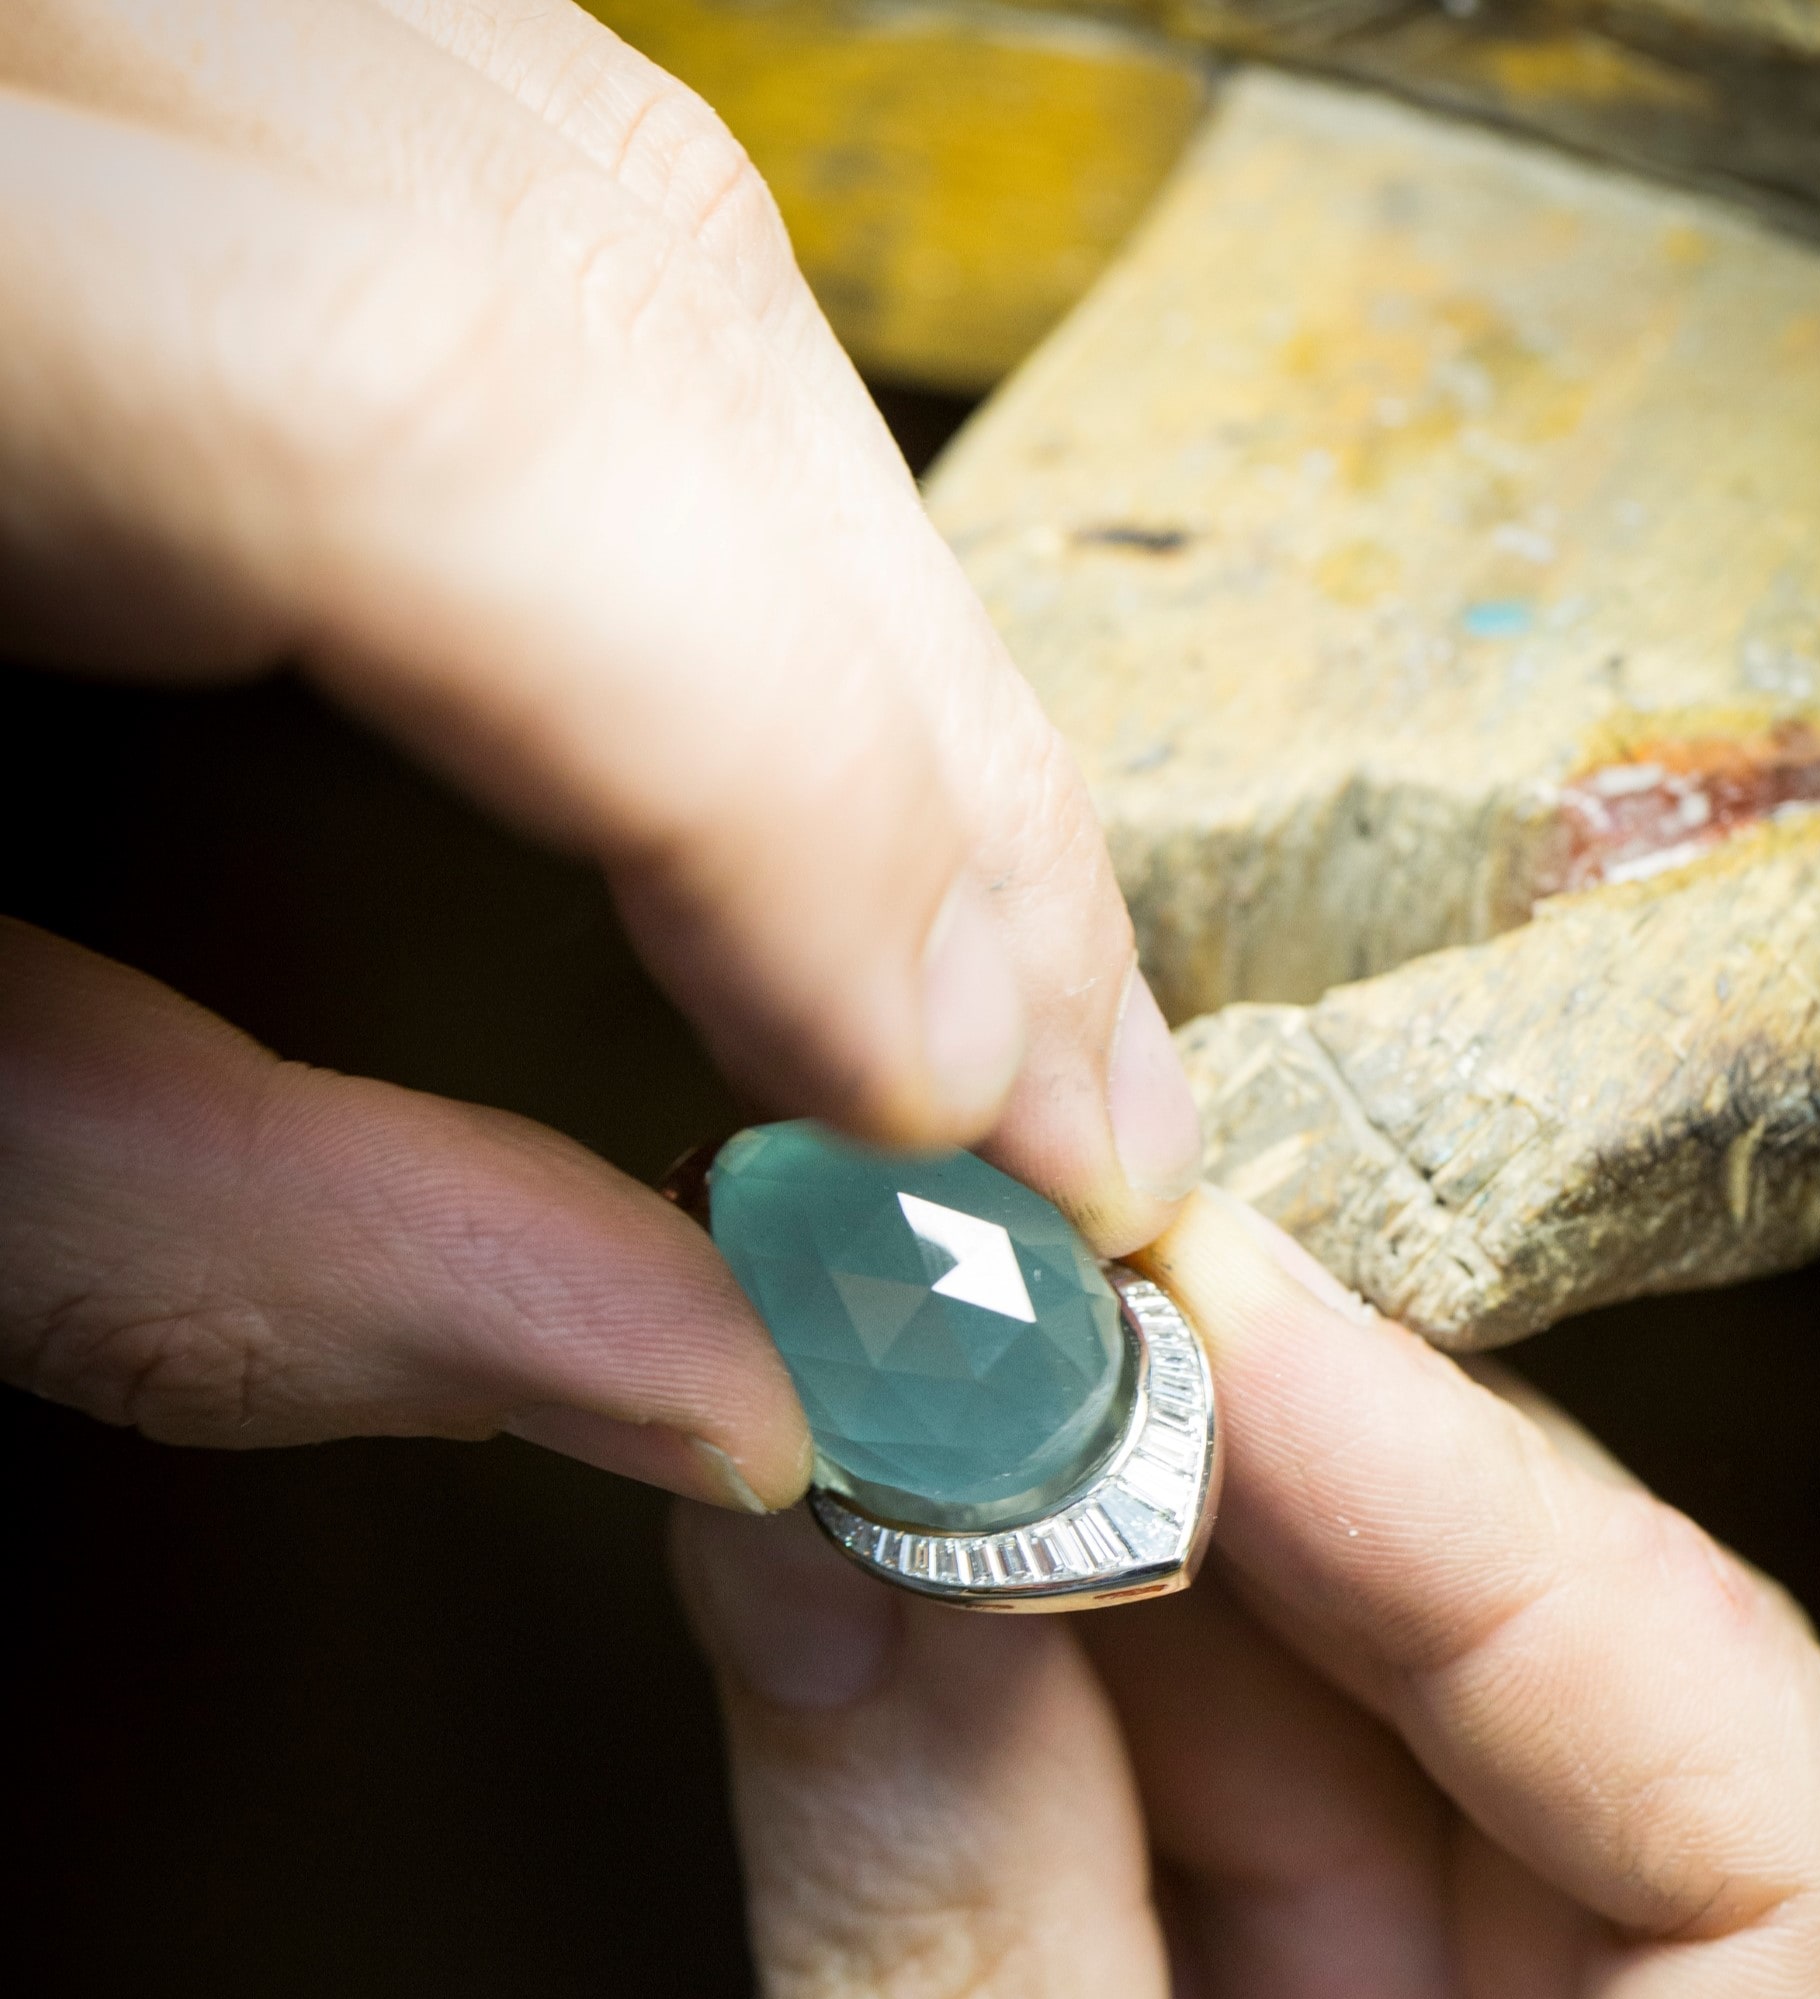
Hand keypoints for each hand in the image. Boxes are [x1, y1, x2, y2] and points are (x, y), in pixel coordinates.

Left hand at [0, 0, 1198, 1503]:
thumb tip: (718, 1378)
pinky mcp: (173, 104)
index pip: (406, 411)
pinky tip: (851, 749)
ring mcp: (96, 48)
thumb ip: (218, 1247)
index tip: (952, 1111)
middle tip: (1056, 1105)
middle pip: (582, 282)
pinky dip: (749, 514)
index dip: (761, 764)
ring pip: (617, 215)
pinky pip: (546, 216)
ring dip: (870, 631)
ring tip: (1003, 965)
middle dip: (895, 740)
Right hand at [652, 1190, 1819, 1998]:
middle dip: (1285, 1528)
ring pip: (1379, 1801)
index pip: (1794, 1860)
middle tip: (1023, 1312)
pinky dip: (1068, 1743)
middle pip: (1577, 1779)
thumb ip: (925, 1983)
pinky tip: (930, 1603)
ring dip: (1147, 1602)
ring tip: (938, 1417)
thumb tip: (846, 1542)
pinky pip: (1230, 1900)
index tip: (1214, 1331)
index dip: (1505, 1545)